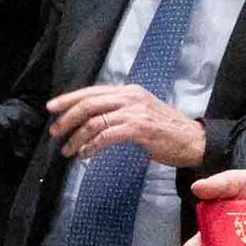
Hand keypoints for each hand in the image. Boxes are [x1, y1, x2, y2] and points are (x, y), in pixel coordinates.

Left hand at [45, 81, 207, 173]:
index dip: (69, 99)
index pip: (92, 91)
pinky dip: (92, 146)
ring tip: (68, 150)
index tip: (51, 108)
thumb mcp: (140, 112)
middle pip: (89, 103)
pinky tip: (86, 154)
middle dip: (67, 118)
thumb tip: (91, 118)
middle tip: (55, 132)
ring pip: (95, 121)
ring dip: (77, 137)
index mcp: (129, 91)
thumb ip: (118, 110)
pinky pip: (107, 135)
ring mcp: (135, 112)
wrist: (193, 141)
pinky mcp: (139, 128)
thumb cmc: (166, 131)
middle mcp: (130, 97)